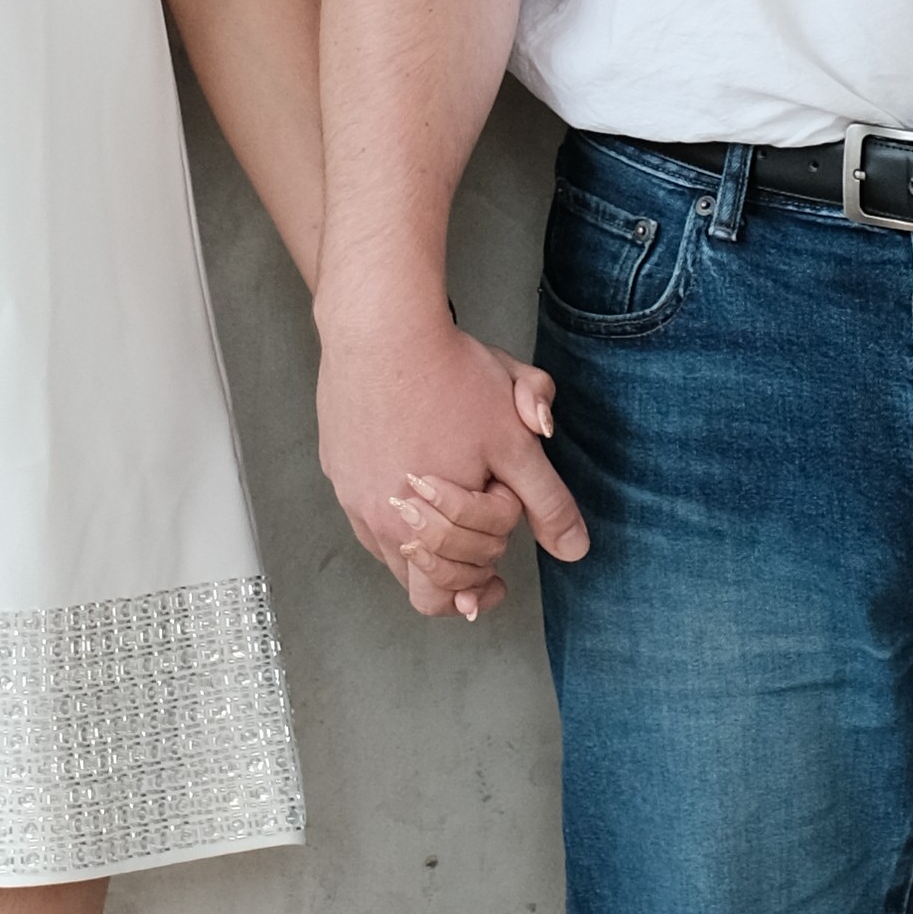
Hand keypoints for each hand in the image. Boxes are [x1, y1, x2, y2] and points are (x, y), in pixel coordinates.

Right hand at [317, 305, 586, 624]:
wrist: (380, 326)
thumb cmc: (449, 378)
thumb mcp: (516, 441)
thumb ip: (548, 502)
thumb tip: (575, 550)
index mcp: (424, 525)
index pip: (465, 579)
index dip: (497, 546)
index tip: (507, 512)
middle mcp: (378, 522)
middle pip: (425, 587)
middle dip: (467, 564)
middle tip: (490, 529)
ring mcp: (351, 496)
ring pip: (394, 556)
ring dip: (432, 548)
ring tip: (460, 507)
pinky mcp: (337, 467)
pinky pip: (368, 516)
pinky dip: (401, 515)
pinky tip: (422, 475)